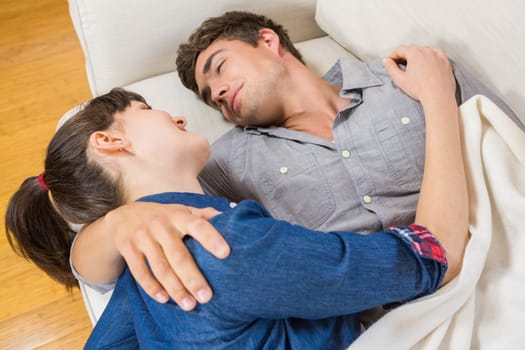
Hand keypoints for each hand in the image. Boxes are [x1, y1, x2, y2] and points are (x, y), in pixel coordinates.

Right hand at [105, 202, 228, 309]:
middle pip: (178, 256)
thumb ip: (204, 215)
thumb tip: (230, 217)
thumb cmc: (163, 217)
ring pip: (160, 268)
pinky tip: (164, 299)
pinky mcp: (128, 248)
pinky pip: (140, 272)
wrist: (123, 216)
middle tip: (207, 297)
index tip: (225, 254)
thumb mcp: (182, 211)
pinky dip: (152, 288)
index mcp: (178, 216)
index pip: (198, 225)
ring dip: (175, 289)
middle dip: (193, 278)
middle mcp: (160, 225)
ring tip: (189, 305)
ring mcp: (143, 237)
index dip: (211, 238)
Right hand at [383, 45, 455, 105]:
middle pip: (412, 49)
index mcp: (415, 53)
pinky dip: (430, 59)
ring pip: (424, 51)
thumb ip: (390, 68)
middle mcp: (427, 50)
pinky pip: (436, 55)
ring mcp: (438, 55)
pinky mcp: (445, 61)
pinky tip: (427, 67)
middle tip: (400, 67)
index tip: (390, 63)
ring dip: (417, 57)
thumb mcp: (400, 79)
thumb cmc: (420, 89)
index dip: (393, 56)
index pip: (400, 49)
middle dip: (404, 56)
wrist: (439, 97)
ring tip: (414, 68)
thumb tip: (386, 61)